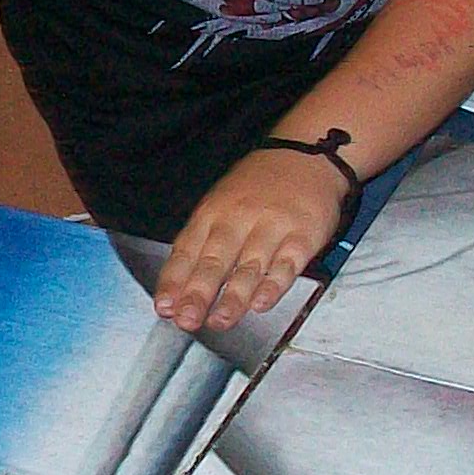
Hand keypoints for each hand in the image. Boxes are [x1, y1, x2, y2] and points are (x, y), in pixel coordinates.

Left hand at [153, 148, 347, 334]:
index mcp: (213, 212)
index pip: (188, 250)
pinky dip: (273, 285)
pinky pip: (287, 264)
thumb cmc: (259, 185)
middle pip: (215, 260)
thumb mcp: (220, 203)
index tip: (166, 307)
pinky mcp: (303, 236)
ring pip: (250, 266)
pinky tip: (261, 304)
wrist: (308, 154)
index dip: (175, 280)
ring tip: (220, 321)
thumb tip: (177, 288)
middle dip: (198, 293)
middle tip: (186, 319)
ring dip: (233, 297)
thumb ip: (201, 244)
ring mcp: (272, 227)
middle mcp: (239, 219)